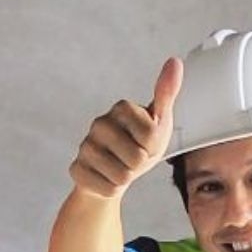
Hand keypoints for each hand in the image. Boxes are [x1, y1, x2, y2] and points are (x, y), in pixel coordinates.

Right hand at [69, 57, 182, 198]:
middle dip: (141, 164)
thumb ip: (167, 93)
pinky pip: (108, 189)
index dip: (154, 146)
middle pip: (136, 158)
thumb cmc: (141, 143)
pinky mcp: (76, 169)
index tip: (147, 142)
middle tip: (135, 157)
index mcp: (121, 108)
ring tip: (122, 166)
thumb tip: (175, 62)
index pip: (151, 136)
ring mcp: (85, 146)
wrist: (116, 171)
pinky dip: (113, 189)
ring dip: (127, 177)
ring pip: (122, 177)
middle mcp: (98, 123)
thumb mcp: (159, 120)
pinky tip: (107, 177)